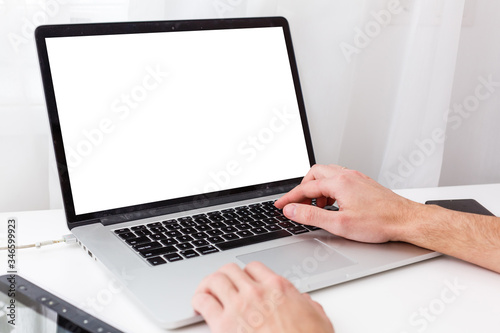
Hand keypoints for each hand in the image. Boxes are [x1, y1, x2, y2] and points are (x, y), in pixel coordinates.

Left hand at [192, 262, 334, 332]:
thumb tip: (304, 302)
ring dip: (208, 284)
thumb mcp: (318, 318)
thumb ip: (307, 304)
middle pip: (230, 269)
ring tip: (205, 292)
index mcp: (278, 287)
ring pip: (214, 280)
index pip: (253, 267)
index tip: (243, 281)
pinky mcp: (224, 325)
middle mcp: (256, 292)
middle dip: (224, 275)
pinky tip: (198, 306)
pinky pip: (204, 302)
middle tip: (221, 285)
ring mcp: (239, 306)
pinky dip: (198, 300)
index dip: (245, 273)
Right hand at [274, 164, 420, 243]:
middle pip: (314, 174)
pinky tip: (333, 204)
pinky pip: (338, 179)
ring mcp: (356, 177)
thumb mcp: (339, 224)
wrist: (406, 220)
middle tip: (297, 204)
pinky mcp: (363, 182)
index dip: (290, 198)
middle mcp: (347, 176)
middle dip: (302, 189)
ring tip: (316, 208)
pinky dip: (329, 189)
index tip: (280, 205)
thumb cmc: (379, 222)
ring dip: (316, 189)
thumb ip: (311, 216)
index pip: (305, 188)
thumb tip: (292, 211)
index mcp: (339, 183)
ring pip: (326, 175)